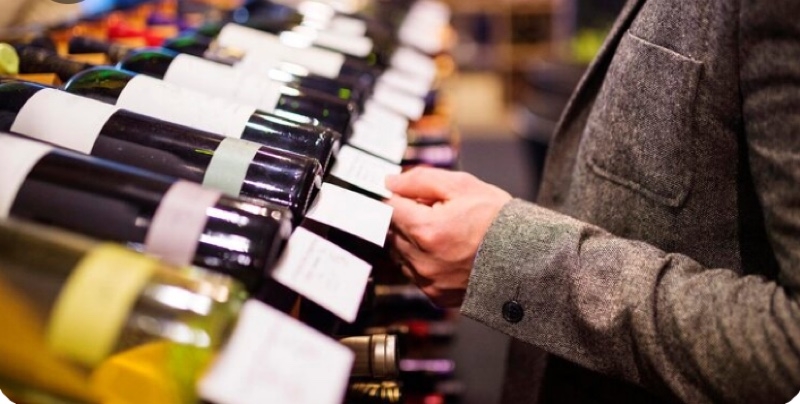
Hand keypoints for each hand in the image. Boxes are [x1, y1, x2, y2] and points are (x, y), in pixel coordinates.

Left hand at [385, 167, 511, 306]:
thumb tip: (391, 182)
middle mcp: (422, 260)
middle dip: (408, 218)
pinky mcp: (436, 295)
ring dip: (412, 240)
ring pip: (400, 254)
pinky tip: (446, 252)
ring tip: (443, 232)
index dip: (398, 197)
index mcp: (426, 230)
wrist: (526, 258)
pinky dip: (423, 260)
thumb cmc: (498, 220)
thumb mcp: (462, 186)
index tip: (408, 195)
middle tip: (435, 211)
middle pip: (392, 231)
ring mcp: (428, 281)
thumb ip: (420, 181)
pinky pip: (415, 273)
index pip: (389, 208)